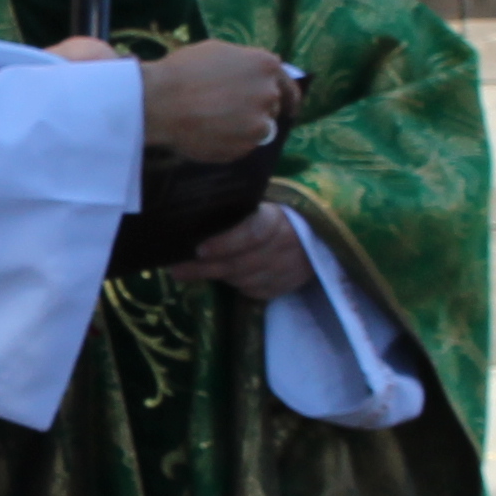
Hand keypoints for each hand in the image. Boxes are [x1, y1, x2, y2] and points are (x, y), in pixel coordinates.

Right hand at [137, 41, 296, 164]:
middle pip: (271, 107)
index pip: (288, 85)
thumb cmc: (184, 70)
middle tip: (228, 109)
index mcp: (265, 66)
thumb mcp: (219, 51)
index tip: (289, 108)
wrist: (160, 102)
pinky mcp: (243, 148)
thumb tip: (255, 74)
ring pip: (258, 129)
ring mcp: (257, 124)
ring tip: (214, 122)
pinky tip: (207, 134)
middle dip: (256, 109)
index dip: (288, 98)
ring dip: (243, 128)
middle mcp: (268, 94)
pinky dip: (229, 143)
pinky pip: (241, 146)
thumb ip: (245, 63)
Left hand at [164, 205, 309, 302]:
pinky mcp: (288, 286)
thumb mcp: (264, 203)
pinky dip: (236, 286)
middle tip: (177, 269)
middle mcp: (286, 246)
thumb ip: (238, 210)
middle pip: (241, 263)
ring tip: (189, 271)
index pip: (252, 233)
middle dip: (205, 268)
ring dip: (218, 276)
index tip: (199, 250)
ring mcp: (289, 270)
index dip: (225, 244)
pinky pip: (254, 291)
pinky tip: (222, 277)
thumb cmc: (278, 212)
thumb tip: (194, 214)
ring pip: (244, 280)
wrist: (318, 232)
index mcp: (278, 218)